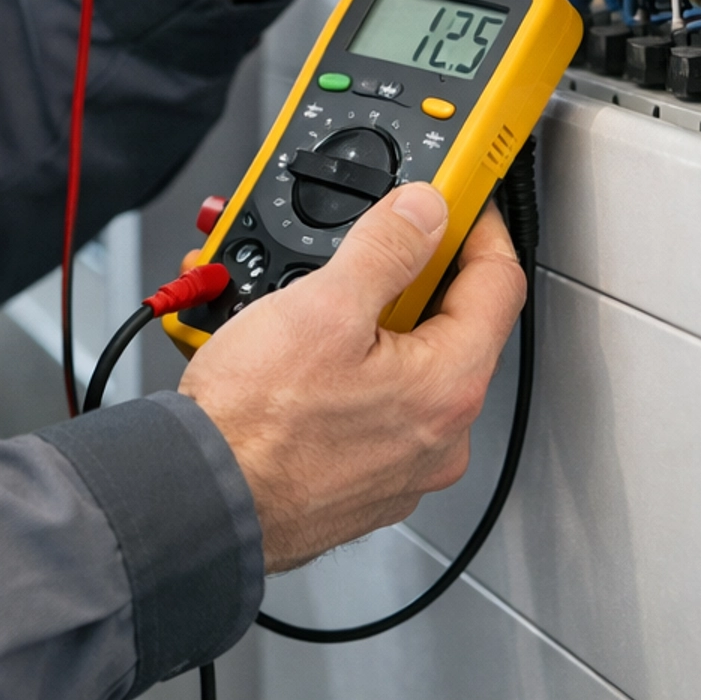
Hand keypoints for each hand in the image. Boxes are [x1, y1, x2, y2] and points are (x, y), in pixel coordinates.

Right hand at [179, 185, 524, 574]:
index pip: (499, 282)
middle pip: (446, 324)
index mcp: (448, 386)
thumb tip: (425, 211)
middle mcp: (441, 434)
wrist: (201, 498)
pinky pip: (369, 407)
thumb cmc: (253, 423)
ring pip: (401, 366)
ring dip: (359, 322)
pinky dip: (339, 372)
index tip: (452, 201)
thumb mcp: (322, 307)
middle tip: (353, 250)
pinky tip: (291, 355)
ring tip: (298, 299)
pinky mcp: (362, 480)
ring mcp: (403, 464)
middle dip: (398, 275)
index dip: (476, 226)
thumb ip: (385, 247)